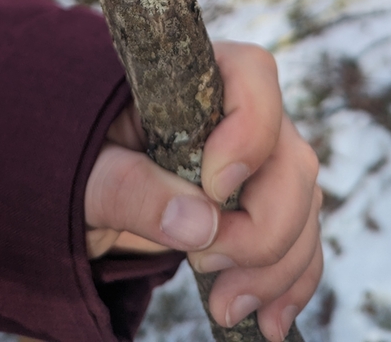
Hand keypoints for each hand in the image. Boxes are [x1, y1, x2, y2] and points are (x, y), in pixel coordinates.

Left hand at [84, 43, 321, 341]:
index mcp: (198, 77)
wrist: (92, 180)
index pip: (254, 74)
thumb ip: (132, 185)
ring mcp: (265, 158)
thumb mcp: (90, 170)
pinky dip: (291, 283)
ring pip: (303, 206)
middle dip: (263, 228)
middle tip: (204, 265)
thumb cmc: (86, 155)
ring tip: (225, 307)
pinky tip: (267, 321)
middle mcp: (244, 111)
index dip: (250, 131)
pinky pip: (303, 242)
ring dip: (276, 266)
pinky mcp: (270, 203)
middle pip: (290, 158)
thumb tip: (200, 223)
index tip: (215, 187)